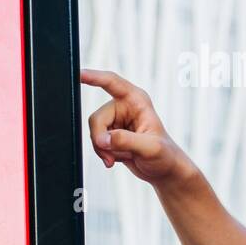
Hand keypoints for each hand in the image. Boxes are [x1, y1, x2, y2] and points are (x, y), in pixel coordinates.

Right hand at [80, 69, 187, 185]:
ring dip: (103, 149)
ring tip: (119, 157)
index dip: (94, 77)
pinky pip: (96, 142)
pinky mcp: (111, 134)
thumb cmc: (165, 154)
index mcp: (136, 100)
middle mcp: (124, 107)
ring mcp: (116, 121)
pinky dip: (103, 153)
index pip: (112, 83)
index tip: (80, 74)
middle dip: (101, 139)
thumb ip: (126, 141)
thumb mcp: (150, 148)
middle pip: (97, 118)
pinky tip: (117, 158)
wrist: (164, 170)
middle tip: (110, 155)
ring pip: (95, 132)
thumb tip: (103, 139)